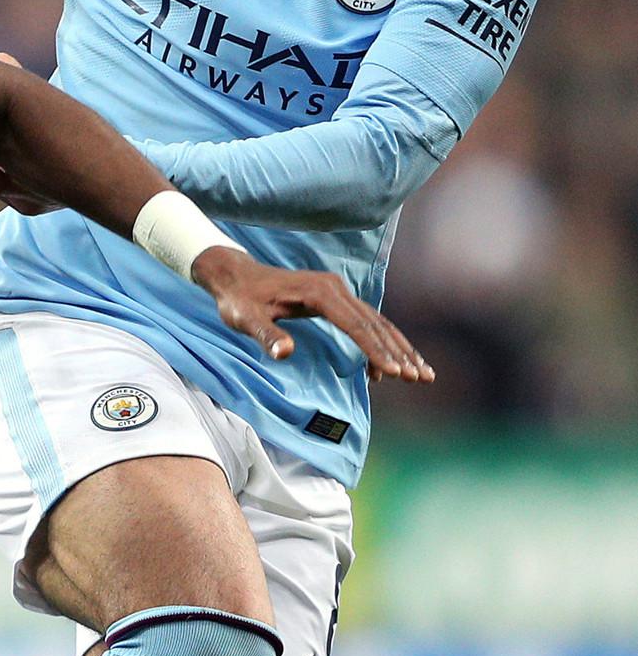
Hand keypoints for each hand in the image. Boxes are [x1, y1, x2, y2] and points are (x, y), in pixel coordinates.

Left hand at [193, 248, 433, 383]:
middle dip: (400, 353)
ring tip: (421, 375)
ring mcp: (337, 292)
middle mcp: (334, 288)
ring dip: (399, 349)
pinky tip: (388, 368)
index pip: (355, 325)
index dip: (374, 350)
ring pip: (377, 322)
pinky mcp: (334, 299)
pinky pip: (366, 323)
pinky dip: (382, 343)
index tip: (393, 373)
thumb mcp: (245, 320)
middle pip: (375, 323)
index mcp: (319, 292)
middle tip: (421, 379)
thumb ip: (265, 335)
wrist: (235, 276)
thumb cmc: (238, 300)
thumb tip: (285, 354)